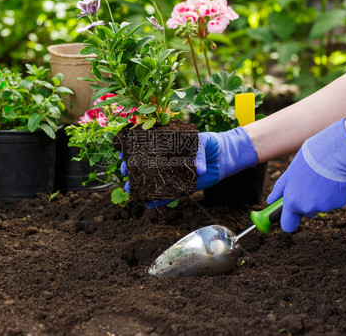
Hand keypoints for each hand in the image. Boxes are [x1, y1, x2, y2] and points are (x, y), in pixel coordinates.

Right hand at [120, 126, 257, 206]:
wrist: (224, 157)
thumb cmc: (211, 144)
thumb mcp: (204, 142)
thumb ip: (199, 154)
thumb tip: (199, 169)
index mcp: (167, 145)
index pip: (145, 147)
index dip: (132, 149)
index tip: (122, 151)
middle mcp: (166, 161)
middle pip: (144, 166)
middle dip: (132, 169)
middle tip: (124, 171)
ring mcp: (172, 175)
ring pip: (152, 182)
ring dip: (140, 186)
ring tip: (130, 189)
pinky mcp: (181, 188)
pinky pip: (167, 196)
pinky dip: (157, 201)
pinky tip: (146, 203)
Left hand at [266, 118, 345, 231]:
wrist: (335, 153)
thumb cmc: (309, 159)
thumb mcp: (290, 172)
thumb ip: (280, 189)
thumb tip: (270, 201)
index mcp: (293, 201)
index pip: (288, 225)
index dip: (289, 219)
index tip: (290, 213)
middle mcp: (308, 207)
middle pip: (306, 213)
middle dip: (306, 202)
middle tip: (309, 183)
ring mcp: (326, 206)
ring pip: (321, 206)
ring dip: (321, 196)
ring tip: (322, 177)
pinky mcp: (342, 202)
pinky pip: (335, 201)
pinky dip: (334, 193)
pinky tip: (334, 179)